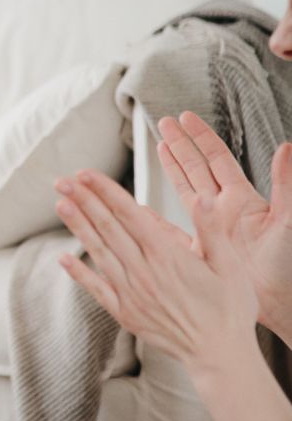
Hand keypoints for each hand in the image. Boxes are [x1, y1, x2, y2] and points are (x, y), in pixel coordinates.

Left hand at [53, 169, 257, 368]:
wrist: (218, 354)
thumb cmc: (229, 308)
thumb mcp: (230, 265)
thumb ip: (212, 230)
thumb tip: (202, 198)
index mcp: (167, 255)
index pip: (129, 214)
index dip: (105, 191)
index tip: (85, 174)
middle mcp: (143, 271)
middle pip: (108, 228)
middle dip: (84, 201)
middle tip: (62, 181)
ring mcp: (130, 293)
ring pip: (98, 252)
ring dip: (78, 227)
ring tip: (60, 204)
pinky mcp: (124, 312)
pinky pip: (97, 288)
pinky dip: (79, 272)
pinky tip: (63, 258)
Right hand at [157, 111, 291, 337]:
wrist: (278, 301)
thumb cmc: (287, 265)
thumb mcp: (287, 221)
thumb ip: (286, 183)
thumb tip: (287, 148)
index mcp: (243, 199)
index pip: (217, 159)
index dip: (200, 138)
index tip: (185, 119)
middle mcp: (224, 210)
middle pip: (197, 169)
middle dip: (181, 145)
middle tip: (164, 125)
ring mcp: (210, 228)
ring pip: (185, 190)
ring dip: (171, 169)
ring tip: (157, 149)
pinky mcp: (200, 248)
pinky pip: (172, 225)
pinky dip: (156, 214)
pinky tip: (143, 207)